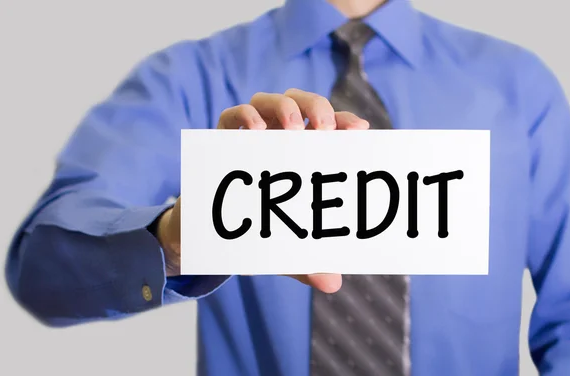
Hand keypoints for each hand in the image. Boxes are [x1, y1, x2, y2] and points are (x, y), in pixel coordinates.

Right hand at [158, 89, 368, 292]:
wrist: (209, 232)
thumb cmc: (256, 231)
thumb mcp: (285, 248)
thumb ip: (308, 262)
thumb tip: (333, 284)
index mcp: (302, 154)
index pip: (329, 127)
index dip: (345, 121)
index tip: (359, 130)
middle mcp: (278, 138)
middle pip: (303, 103)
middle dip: (318, 107)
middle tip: (325, 129)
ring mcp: (250, 136)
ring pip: (268, 100)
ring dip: (285, 106)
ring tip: (294, 129)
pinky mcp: (222, 140)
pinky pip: (231, 116)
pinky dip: (244, 116)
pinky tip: (257, 132)